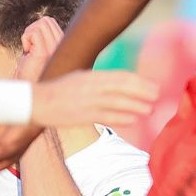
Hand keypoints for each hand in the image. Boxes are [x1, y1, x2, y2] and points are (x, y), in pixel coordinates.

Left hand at [15, 15, 64, 79]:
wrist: (24, 88)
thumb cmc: (29, 71)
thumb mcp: (42, 50)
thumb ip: (47, 36)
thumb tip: (45, 21)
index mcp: (64, 45)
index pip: (50, 21)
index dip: (36, 31)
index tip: (34, 47)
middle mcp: (63, 47)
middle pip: (46, 20)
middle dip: (32, 31)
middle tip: (30, 48)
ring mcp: (55, 50)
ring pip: (40, 24)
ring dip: (28, 35)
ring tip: (30, 51)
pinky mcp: (44, 53)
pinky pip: (33, 32)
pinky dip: (25, 39)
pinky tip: (28, 53)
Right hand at [30, 69, 156, 127]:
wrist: (39, 102)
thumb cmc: (60, 90)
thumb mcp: (80, 77)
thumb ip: (99, 80)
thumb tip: (119, 84)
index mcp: (93, 76)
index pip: (122, 77)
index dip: (140, 82)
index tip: (153, 87)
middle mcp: (93, 87)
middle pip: (124, 88)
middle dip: (143, 93)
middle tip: (156, 97)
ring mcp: (89, 102)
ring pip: (119, 103)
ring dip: (136, 106)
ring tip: (148, 110)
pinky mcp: (85, 116)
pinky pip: (108, 117)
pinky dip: (122, 118)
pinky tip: (132, 119)